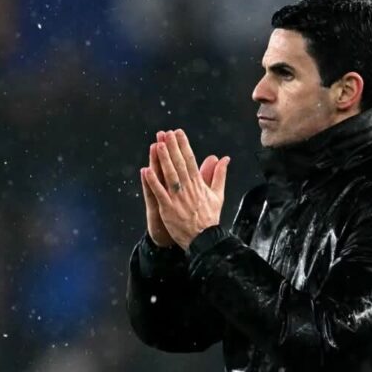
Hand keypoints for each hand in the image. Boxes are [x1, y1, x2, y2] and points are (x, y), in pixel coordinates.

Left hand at [141, 129, 229, 249]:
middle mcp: (188, 188)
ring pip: (169, 175)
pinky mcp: (168, 208)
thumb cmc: (210, 217)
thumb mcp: (218, 194)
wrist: (205, 239)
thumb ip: (219, 175)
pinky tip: (146, 170)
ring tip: (158, 145)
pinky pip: (159, 192)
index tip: (178, 132)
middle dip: (172, 147)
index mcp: (198, 184)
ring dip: (163, 159)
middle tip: (166, 133)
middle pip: (179, 164)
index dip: (183, 145)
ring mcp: (177, 198)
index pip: (190, 160)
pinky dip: (153, 181)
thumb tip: (224, 158)